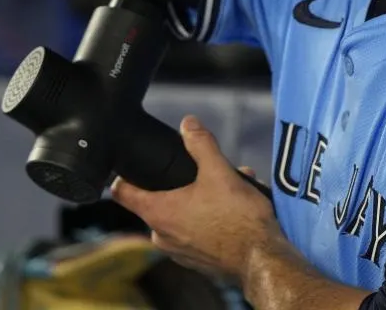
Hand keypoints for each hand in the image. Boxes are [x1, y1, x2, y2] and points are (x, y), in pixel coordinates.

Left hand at [110, 115, 278, 283]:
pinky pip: (197, 233)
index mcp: (158, 213)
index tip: (130, 166)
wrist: (263, 259)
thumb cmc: (238, 218)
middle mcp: (162, 236)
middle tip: (203, 173)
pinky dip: (210, 219)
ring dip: (201, 200)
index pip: (122, 192)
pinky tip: (234, 208)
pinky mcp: (198, 261)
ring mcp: (179, 252)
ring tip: (229, 187)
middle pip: (158, 201)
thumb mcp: (218, 171)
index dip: (122, 175)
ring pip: (182, 216)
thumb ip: (200, 144)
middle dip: (180, 184)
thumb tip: (188, 124)